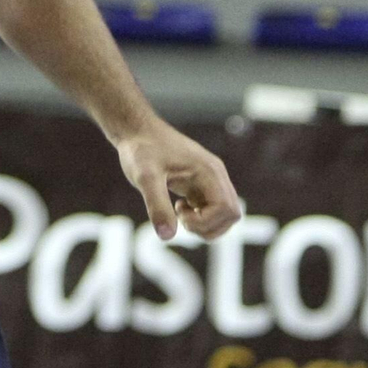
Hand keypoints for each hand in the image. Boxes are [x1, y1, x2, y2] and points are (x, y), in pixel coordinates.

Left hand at [113, 120, 240, 240]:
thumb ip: (157, 205)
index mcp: (208, 171)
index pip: (226, 209)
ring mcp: (210, 180)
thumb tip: (167, 236)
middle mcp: (215, 175)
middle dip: (208, 227)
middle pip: (232, 214)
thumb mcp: (144, 177)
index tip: (179, 215)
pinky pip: (213, 210)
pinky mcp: (201, 185)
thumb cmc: (141, 150)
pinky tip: (179, 208)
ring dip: (206, 225)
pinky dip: (200, 218)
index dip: (205, 222)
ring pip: (225, 215)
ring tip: (180, 214)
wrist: (136, 131)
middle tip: (180, 218)